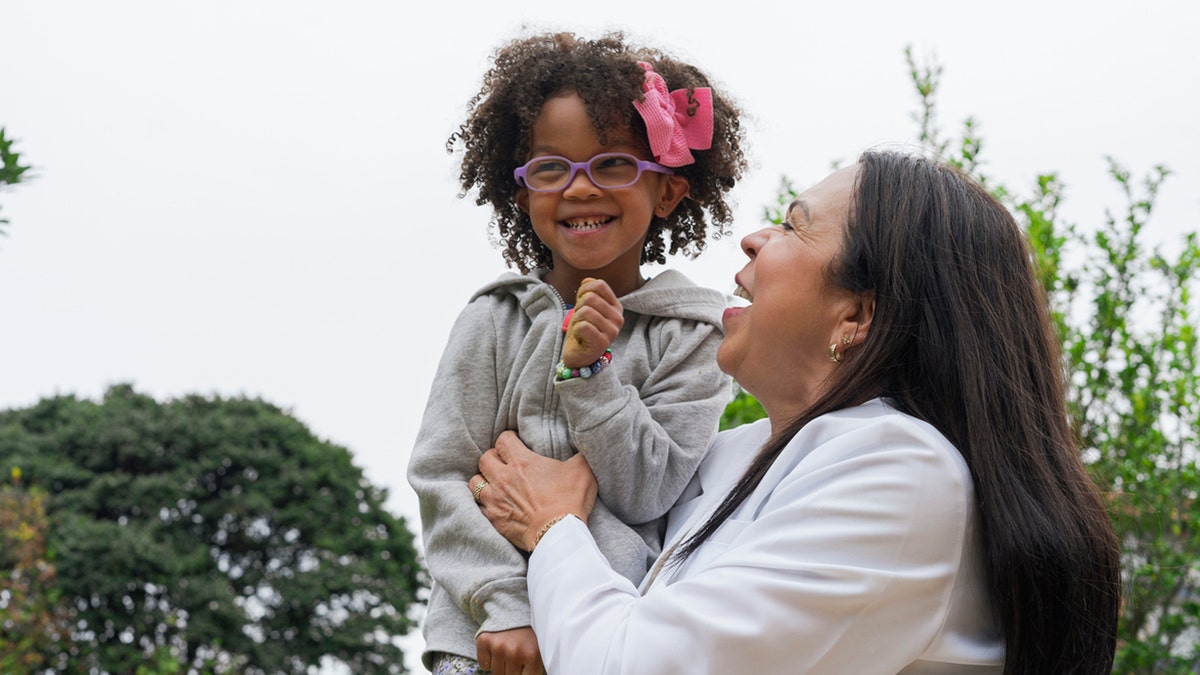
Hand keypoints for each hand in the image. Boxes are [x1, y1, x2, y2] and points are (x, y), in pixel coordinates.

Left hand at [473, 431, 596, 550]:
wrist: (558, 534)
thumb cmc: (570, 500)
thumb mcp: (582, 470)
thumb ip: (580, 454)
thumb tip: (584, 444)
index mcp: (522, 462)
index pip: (503, 440)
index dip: (508, 439)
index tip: (514, 444)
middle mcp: (503, 478)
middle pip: (485, 459)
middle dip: (493, 458)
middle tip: (503, 464)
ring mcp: (495, 499)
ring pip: (475, 482)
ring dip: (483, 481)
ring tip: (493, 484)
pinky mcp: (493, 519)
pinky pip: (478, 507)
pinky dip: (484, 504)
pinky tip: (494, 505)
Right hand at [476, 626, 542, 674]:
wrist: (514, 607)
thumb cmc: (528, 633)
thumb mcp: (539, 649)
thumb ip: (534, 666)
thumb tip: (526, 674)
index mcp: (532, 655)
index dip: (524, 671)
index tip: (525, 662)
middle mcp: (514, 651)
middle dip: (513, 669)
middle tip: (517, 655)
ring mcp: (498, 646)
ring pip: (496, 672)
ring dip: (501, 665)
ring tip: (508, 650)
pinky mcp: (484, 641)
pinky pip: (483, 664)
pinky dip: (488, 660)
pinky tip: (497, 648)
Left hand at [562, 277, 622, 367]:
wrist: (579, 356)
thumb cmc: (582, 330)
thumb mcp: (584, 307)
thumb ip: (587, 292)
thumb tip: (588, 280)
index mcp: (616, 307)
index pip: (599, 285)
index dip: (584, 291)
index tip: (581, 304)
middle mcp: (618, 318)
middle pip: (590, 298)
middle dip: (578, 308)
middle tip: (580, 320)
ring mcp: (612, 331)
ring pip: (585, 311)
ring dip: (576, 320)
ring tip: (581, 329)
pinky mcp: (602, 342)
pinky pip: (583, 326)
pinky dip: (576, 330)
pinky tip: (581, 338)